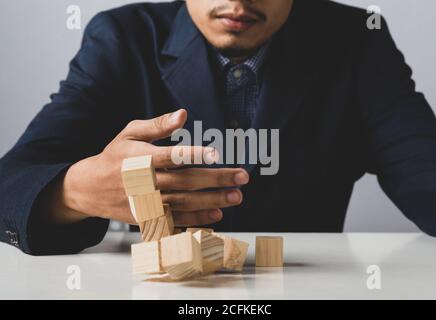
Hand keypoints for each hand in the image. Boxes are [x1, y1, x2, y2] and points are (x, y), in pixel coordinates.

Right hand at [48, 109, 248, 225]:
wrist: (91, 188)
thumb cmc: (115, 156)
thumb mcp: (130, 134)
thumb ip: (157, 125)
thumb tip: (183, 114)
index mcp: (139, 159)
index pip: (170, 157)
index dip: (192, 155)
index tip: (215, 154)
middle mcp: (144, 183)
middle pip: (184, 182)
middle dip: (215, 180)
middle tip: (241, 177)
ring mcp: (146, 203)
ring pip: (184, 203)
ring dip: (211, 200)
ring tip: (236, 196)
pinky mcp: (147, 218)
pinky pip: (175, 220)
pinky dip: (196, 218)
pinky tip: (217, 214)